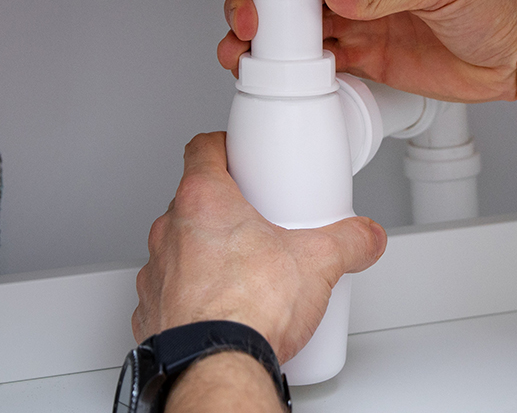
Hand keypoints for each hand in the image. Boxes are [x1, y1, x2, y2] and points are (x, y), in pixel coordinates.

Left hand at [133, 132, 386, 362]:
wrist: (215, 369)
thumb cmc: (247, 311)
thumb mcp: (318, 263)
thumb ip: (348, 241)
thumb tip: (364, 237)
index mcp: (204, 201)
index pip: (202, 149)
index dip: (223, 146)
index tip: (239, 153)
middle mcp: (170, 231)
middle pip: (194, 200)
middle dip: (225, 209)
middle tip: (258, 223)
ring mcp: (156, 271)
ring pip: (179, 246)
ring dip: (204, 254)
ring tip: (243, 272)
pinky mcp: (151, 311)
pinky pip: (170, 291)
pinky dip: (192, 295)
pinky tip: (221, 308)